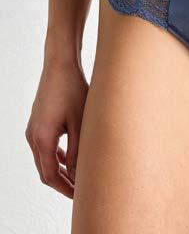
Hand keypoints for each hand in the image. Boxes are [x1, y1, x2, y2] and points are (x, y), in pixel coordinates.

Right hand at [25, 59, 88, 198]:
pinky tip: (71, 158)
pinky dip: (58, 156)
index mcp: (42, 139)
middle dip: (63, 183)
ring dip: (60, 170)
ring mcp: (34, 129)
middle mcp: (33, 136)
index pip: (51, 175)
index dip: (65, 189)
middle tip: (80, 192)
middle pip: (45, 170)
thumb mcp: (80, 123)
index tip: (80, 197)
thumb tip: (80, 175)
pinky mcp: (39, 122)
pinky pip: (46, 147)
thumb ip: (78, 151)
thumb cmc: (72, 90)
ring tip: (78, 178)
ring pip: (45, 159)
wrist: (60, 66)